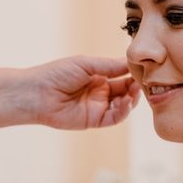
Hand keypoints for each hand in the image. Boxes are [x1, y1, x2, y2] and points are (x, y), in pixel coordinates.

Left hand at [25, 56, 140, 129]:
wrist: (37, 93)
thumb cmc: (57, 73)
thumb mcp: (86, 64)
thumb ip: (110, 65)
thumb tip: (131, 62)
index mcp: (99, 76)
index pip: (123, 75)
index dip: (133, 73)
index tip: (145, 68)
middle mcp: (101, 92)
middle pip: (126, 90)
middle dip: (136, 86)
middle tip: (144, 81)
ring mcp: (98, 106)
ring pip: (123, 105)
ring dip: (132, 98)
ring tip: (136, 90)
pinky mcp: (94, 120)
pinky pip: (114, 117)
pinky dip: (124, 111)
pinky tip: (127, 102)